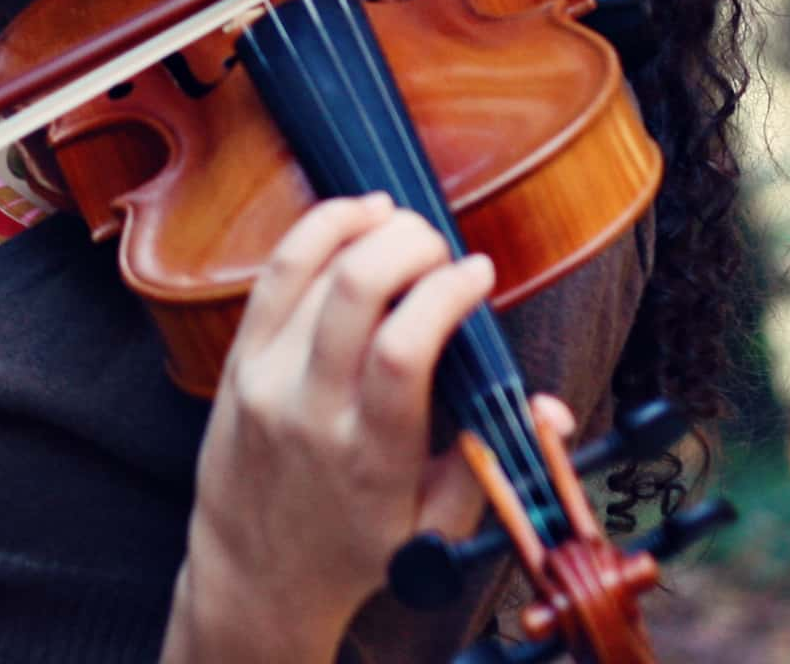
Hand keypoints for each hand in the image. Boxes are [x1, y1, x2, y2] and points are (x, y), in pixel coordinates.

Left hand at [166, 194, 560, 661]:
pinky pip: (275, 272)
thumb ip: (494, 457)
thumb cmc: (357, 546)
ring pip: (315, 268)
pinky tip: (358, 217)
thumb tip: (551, 409)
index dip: (448, 293)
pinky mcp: (238, 360)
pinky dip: (319, 229)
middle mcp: (311, 409)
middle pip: (356, 289)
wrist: (256, 573)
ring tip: (408, 227)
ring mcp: (266, 379)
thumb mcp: (439, 524)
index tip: (480, 275)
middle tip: (444, 251)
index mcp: (371, 453)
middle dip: (413, 244)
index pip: (403, 349)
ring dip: (370, 228)